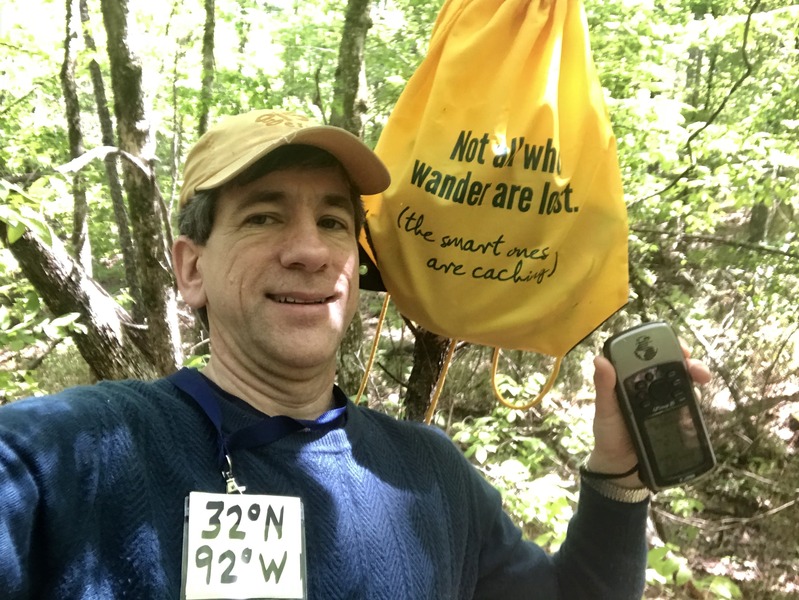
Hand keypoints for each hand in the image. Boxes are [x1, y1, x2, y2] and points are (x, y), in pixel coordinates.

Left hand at [586, 348, 710, 488]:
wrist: (622, 468)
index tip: (674, 345)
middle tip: (694, 365)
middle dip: (687, 360)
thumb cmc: (609, 434)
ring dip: (694, 376)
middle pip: (672, 366)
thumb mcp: (605, 410)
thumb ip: (604, 387)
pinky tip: (698, 401)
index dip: (662, 346)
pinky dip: (696, 401)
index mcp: (631, 380)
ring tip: (700, 377)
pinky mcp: (676, 418)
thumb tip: (600, 359)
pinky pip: (689, 406)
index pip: (648, 356)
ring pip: (684, 383)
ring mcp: (665, 402)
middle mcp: (650, 387)